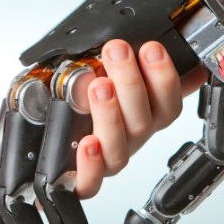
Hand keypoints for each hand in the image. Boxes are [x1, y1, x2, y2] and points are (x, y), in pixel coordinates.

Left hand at [74, 39, 207, 198]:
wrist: (49, 137)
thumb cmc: (85, 102)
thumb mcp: (110, 72)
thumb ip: (137, 61)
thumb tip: (173, 40)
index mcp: (146, 116)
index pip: (169, 103)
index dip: (164, 77)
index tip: (151, 48)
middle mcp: (130, 139)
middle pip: (142, 121)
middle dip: (130, 82)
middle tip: (116, 51)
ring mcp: (108, 159)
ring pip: (119, 148)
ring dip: (110, 115)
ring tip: (98, 86)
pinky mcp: (82, 179)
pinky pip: (91, 183)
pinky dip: (91, 165)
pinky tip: (86, 144)